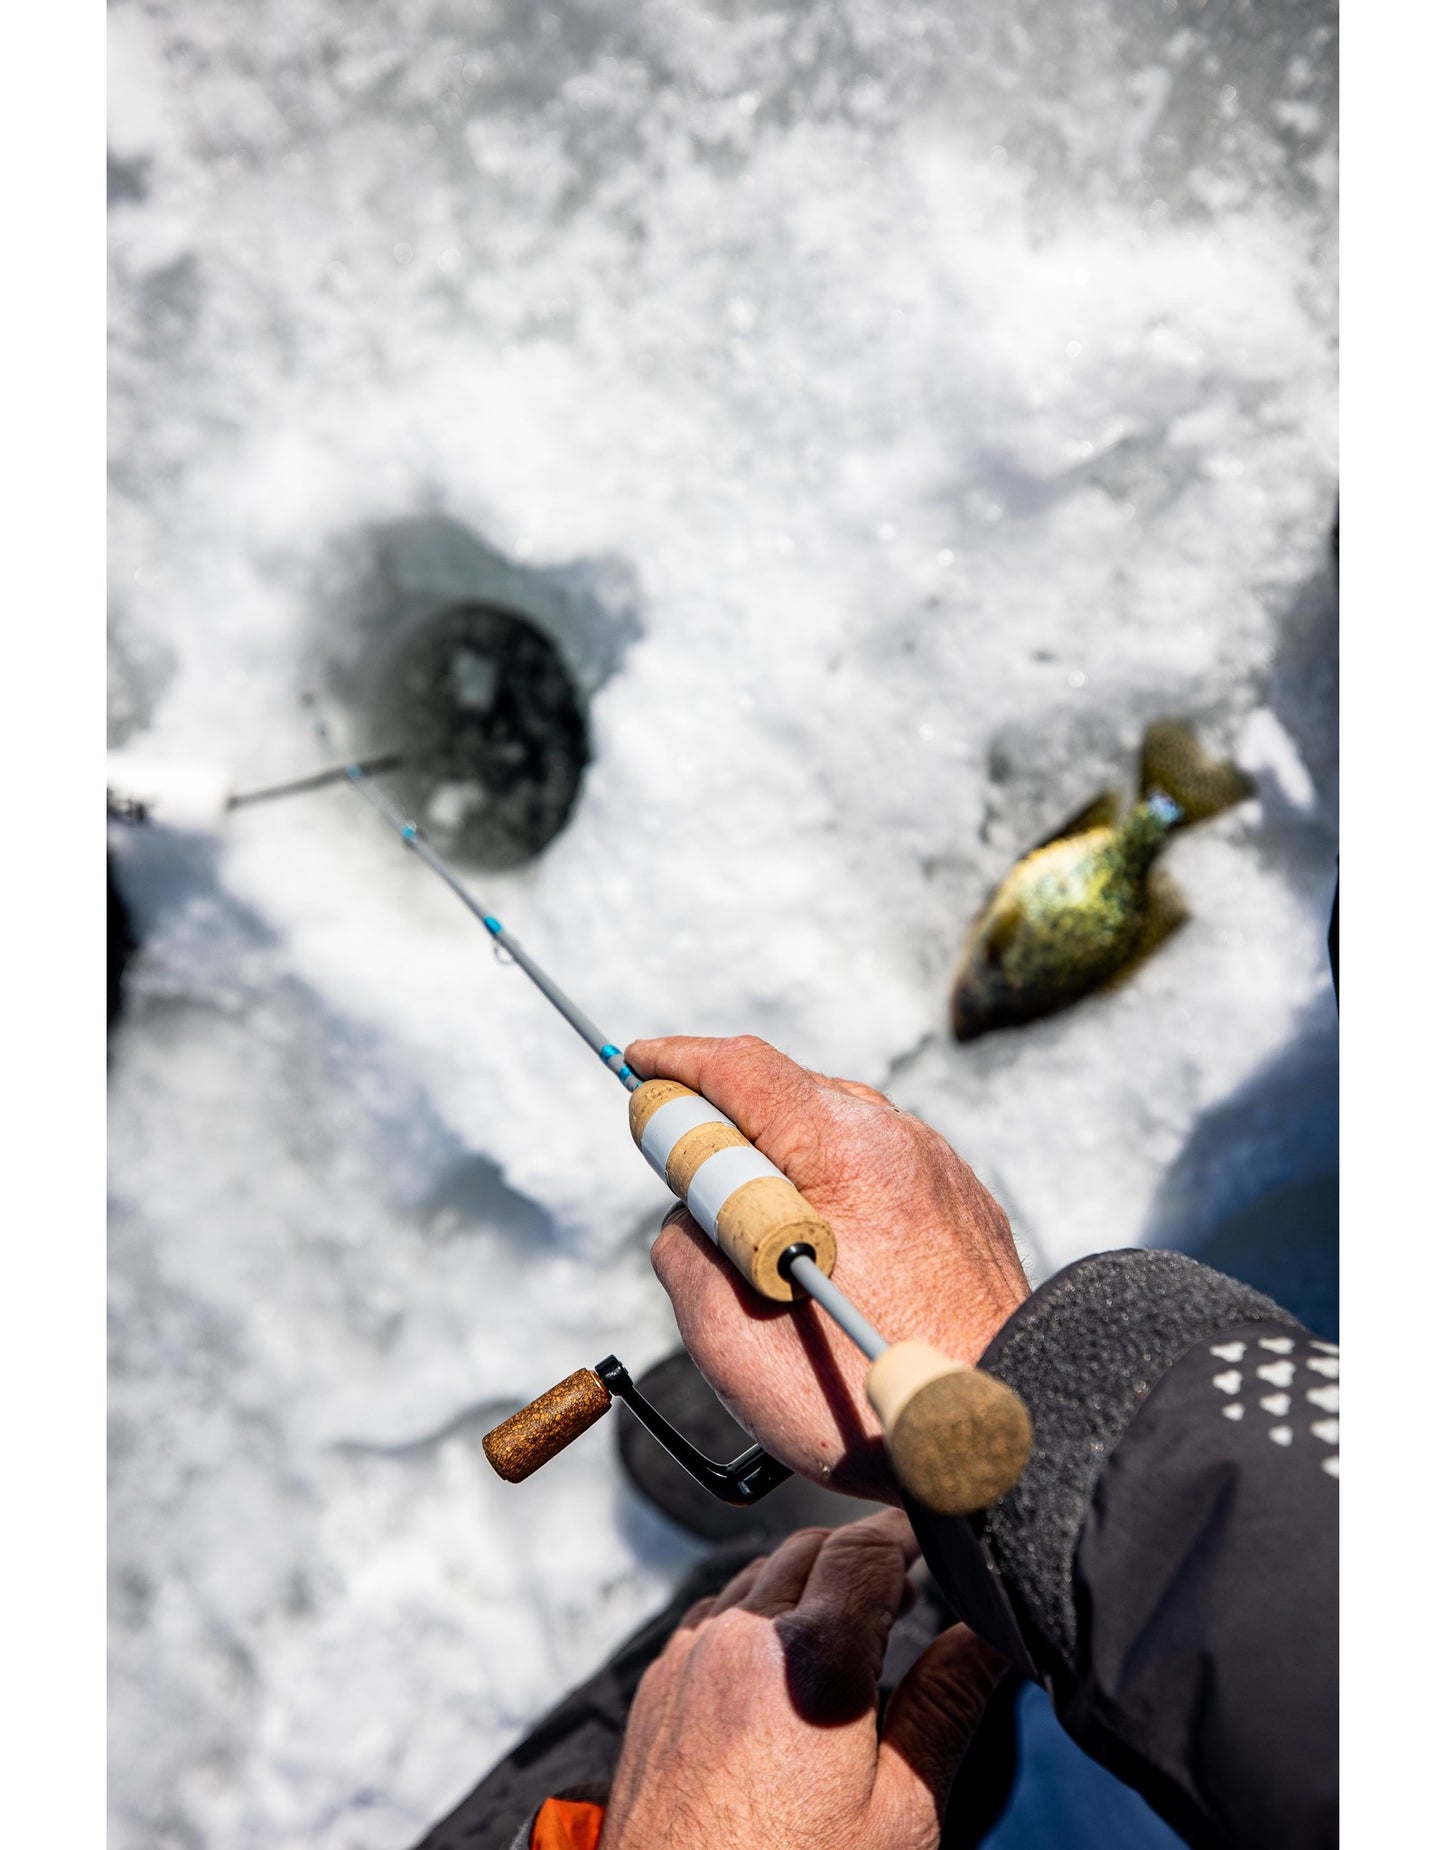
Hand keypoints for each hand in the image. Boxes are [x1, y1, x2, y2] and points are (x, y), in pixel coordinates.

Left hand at [599, 1510, 1005, 1849]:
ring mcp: (689, 1658)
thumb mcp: (901, 1813)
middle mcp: (741, 1637)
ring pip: (758, 1575)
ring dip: (807, 1580)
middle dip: (862, 1556)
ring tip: (851, 1626)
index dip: (908, 1532)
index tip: (937, 1534)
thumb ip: (947, 1705)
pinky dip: (754, 1612)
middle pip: (811, 1548)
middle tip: (908, 1591)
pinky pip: (713, 1614)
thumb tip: (991, 1634)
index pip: (868, 1547)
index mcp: (812, 1656)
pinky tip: (781, 1660)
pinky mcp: (657, 1688)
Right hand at [624, 1034, 1029, 1502]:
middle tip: (681, 1174)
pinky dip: (833, 1194)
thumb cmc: (865, 1396)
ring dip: (782, 1167)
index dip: (676, 1063)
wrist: (997, 1441)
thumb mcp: (729, 1334)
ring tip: (758, 1241)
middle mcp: (899, 1140)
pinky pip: (878, 1174)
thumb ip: (685, 1249)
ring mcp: (939, 1173)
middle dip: (724, 1125)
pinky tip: (822, 1256)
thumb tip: (691, 1215)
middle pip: (786, 1095)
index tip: (636, 1067)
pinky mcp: (963, 1209)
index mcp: (843, 1147)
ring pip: (833, 1137)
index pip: (740, 1068)